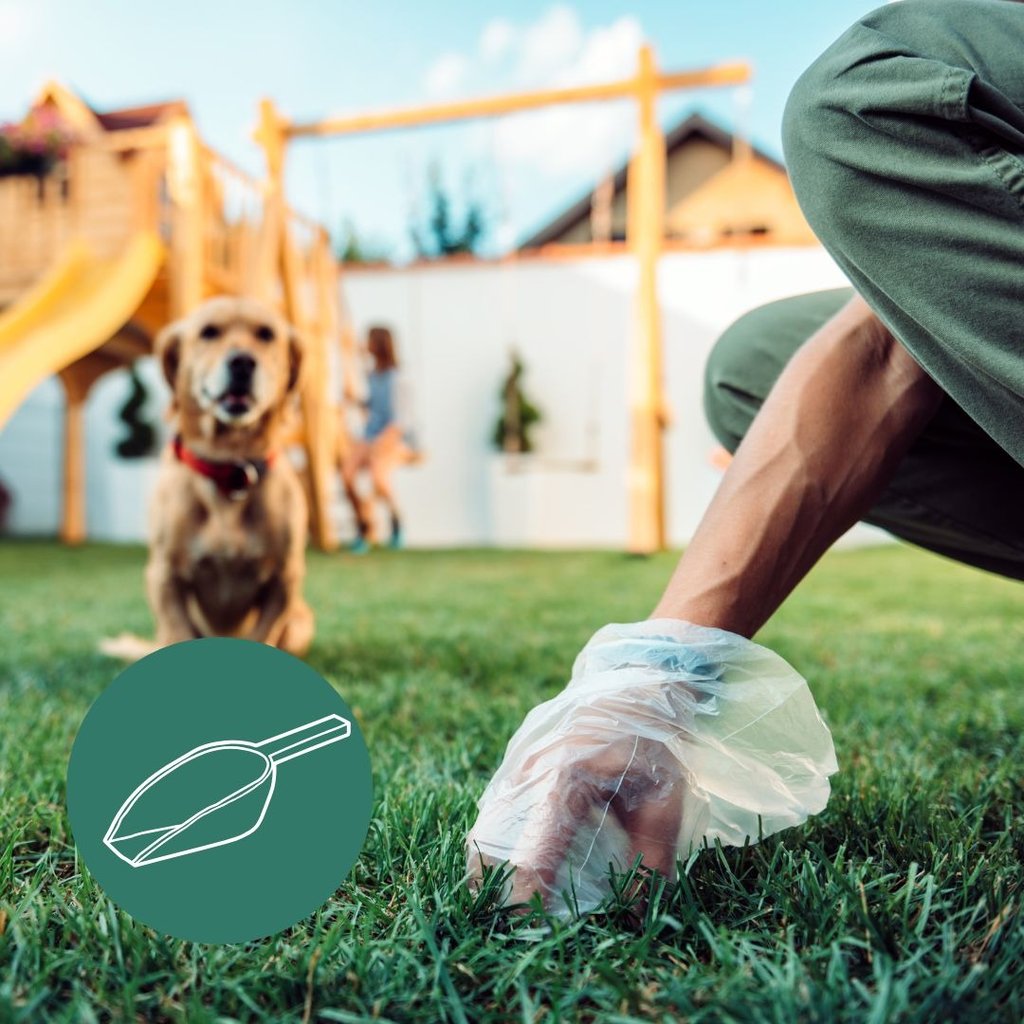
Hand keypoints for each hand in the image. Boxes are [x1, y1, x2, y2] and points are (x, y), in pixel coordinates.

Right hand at [466, 620, 837, 915]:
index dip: (527, 898)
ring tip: (506, 907)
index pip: (532, 851)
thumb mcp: (664, 795)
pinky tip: (511, 868)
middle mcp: (529, 770)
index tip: (530, 930)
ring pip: (486, 825)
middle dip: (493, 888)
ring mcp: (517, 763)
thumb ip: (652, 856)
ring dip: (490, 866)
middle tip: (510, 927)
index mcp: (564, 777)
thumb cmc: (654, 736)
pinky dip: (497, 842)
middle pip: (489, 841)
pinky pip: (495, 810)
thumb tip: (641, 913)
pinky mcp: (518, 762)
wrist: (636, 679)